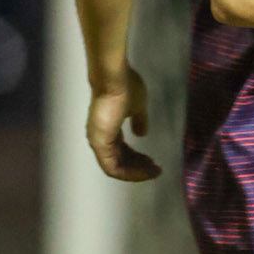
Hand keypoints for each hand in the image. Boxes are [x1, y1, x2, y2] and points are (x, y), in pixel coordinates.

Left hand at [85, 66, 160, 180]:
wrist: (114, 80)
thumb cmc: (125, 88)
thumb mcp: (137, 106)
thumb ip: (139, 121)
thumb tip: (142, 133)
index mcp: (108, 128)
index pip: (121, 150)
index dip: (137, 158)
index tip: (153, 161)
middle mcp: (100, 138)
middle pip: (119, 161)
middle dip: (138, 167)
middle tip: (155, 169)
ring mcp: (98, 142)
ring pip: (116, 167)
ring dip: (135, 172)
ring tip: (153, 171)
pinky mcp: (100, 145)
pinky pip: (113, 167)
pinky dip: (129, 172)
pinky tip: (145, 170)